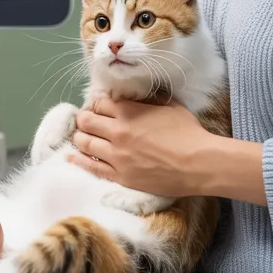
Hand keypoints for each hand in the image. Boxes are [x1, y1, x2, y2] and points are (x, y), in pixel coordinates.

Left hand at [68, 97, 213, 197]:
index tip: (98, 107)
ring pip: (85, 142)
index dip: (97, 104)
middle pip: (86, 121)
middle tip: (86, 121)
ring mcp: (117, 155)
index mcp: (129, 112)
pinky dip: (79, 160)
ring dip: (80, 137)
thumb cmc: (189, 133)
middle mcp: (117, 131)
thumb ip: (149, 100)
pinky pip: (92, 167)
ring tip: (81, 136)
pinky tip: (72, 157)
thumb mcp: (169, 106)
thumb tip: (137, 97)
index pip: (99, 103)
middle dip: (84, 119)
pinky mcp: (120, 176)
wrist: (199, 164)